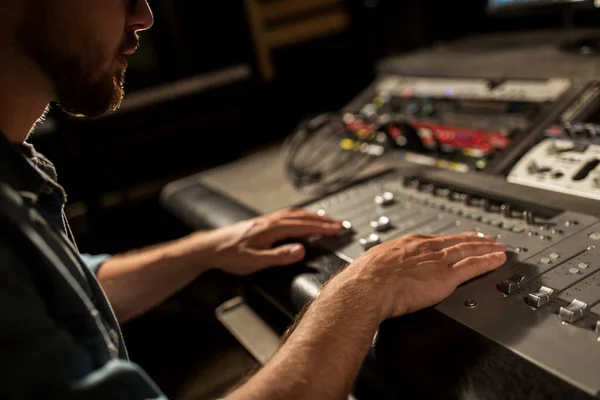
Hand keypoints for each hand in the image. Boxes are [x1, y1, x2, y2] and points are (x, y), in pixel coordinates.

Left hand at [191, 208, 342, 274]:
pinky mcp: (262, 223)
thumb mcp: (256, 261)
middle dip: (322, 220)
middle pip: (302, 217)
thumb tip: (301, 251)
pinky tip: (302, 219)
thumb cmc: (230, 255)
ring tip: (327, 219)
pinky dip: (300, 216)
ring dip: (313, 216)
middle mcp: (271, 221)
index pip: (303, 226)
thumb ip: (279, 256)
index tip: (338, 229)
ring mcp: (267, 220)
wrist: (210, 247)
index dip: (322, 228)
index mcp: (272, 229)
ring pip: (295, 214)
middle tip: (339, 224)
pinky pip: (287, 215)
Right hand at [329, 232, 506, 320]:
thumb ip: (385, 267)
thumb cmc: (365, 279)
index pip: (436, 239)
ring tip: (499, 247)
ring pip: (468, 250)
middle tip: (488, 238)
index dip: (452, 238)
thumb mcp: (375, 264)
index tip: (461, 237)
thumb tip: (380, 274)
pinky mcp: (445, 276)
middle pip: (456, 241)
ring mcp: (437, 261)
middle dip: (474, 239)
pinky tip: (498, 260)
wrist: (367, 288)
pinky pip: (473, 266)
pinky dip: (488, 261)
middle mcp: (425, 248)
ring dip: (486, 248)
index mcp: (408, 244)